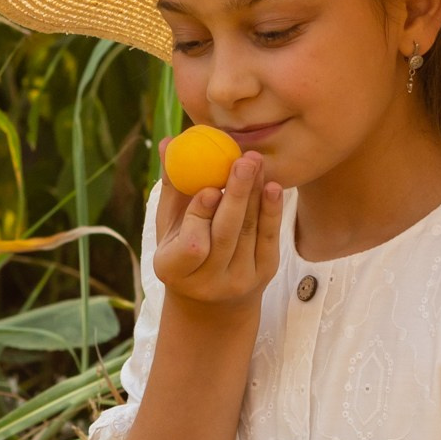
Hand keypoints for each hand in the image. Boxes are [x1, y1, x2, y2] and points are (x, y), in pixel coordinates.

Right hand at [152, 147, 283, 314]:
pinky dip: (271, 210)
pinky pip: (269, 237)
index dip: (200, 217)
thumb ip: (172, 185)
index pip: (191, 245)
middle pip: (226, 235)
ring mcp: (239, 281)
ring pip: (250, 231)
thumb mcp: (169, 223)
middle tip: (243, 161)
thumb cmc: (182, 247)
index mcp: (174, 270)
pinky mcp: (264, 275)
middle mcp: (207, 282)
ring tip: (256, 162)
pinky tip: (272, 186)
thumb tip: (168, 142)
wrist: (212, 298)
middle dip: (238, 195)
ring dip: (256, 194)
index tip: (211, 188)